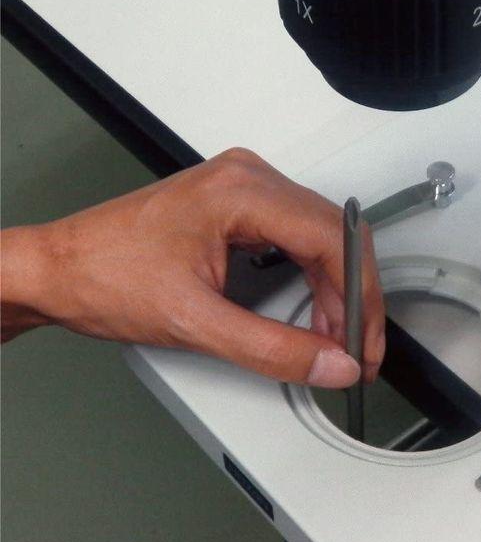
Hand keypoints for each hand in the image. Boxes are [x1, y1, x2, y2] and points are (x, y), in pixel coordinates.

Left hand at [0, 148, 384, 386]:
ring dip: (336, 290)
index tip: (362, 342)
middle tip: (352, 349)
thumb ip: (273, 349)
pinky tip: (313, 310)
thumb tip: (330, 363)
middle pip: (335, 236)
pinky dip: (313, 276)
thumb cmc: (105, 277)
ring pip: (321, 237)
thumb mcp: (195, 323)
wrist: (58, 269)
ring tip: (333, 339)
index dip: (360, 298)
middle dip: (352, 298)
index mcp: (241, 192)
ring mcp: (243, 187)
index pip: (334, 239)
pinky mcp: (238, 205)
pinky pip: (297, 236)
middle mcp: (248, 178)